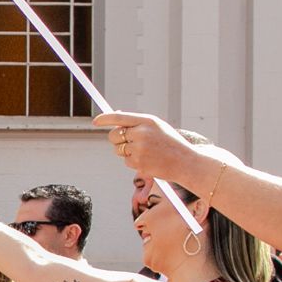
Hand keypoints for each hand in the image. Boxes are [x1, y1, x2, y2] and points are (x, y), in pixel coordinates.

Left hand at [93, 111, 226, 190]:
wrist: (186, 162)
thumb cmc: (171, 143)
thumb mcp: (157, 127)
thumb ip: (138, 123)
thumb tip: (116, 119)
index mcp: (147, 120)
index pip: (119, 117)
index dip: (105, 119)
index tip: (96, 121)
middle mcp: (142, 133)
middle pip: (114, 135)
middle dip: (116, 139)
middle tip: (127, 142)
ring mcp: (139, 148)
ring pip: (119, 150)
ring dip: (126, 152)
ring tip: (146, 152)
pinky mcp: (138, 163)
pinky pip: (126, 161)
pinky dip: (133, 162)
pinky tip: (148, 161)